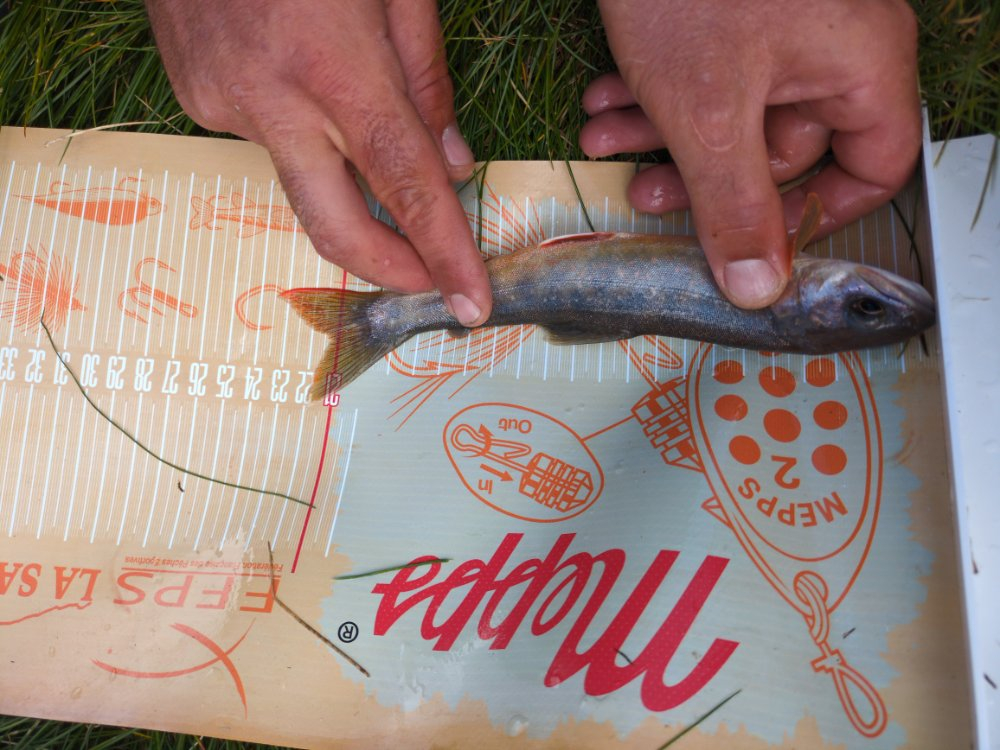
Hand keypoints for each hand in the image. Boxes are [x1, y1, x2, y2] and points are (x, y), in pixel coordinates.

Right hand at [145, 0, 489, 325]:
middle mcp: (272, 99)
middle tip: (431, 285)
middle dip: (390, 269)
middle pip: (336, 226)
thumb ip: (426, 77)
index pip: (405, 184)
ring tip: (353, 115)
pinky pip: (267, 138)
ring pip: (303, 180)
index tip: (472, 304)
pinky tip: (295, 73)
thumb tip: (454, 162)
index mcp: (335, 65)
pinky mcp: (196, 100)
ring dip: (345, 179)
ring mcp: (224, 104)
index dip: (443, 252)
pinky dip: (301, 127)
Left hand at [581, 0, 920, 308]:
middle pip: (786, 150)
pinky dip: (656, 95)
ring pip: (734, 115)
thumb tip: (761, 289)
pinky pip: (708, 75)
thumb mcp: (709, 115)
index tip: (753, 244)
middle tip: (645, 194)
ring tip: (603, 143)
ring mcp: (780, 26)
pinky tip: (604, 101)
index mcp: (861, 65)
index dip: (815, 216)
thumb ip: (736, 207)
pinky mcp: (731, 14)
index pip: (875, 168)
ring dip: (663, 139)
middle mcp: (832, 45)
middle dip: (704, 177)